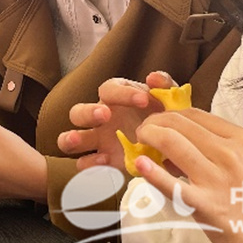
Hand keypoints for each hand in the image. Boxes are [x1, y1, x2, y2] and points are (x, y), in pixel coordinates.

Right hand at [57, 72, 172, 173]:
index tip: (144, 101)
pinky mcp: (103, 162)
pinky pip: (84, 165)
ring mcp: (97, 142)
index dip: (123, 93)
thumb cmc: (164, 116)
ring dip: (71, 138)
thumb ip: (165, 84)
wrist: (173, 145)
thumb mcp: (168, 99)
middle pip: (78, 112)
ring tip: (78, 140)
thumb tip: (153, 78)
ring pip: (69, 139)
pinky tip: (104, 163)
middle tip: (105, 115)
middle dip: (88, 112)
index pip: (109, 89)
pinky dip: (89, 165)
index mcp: (114, 97)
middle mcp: (100, 118)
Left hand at [133, 109, 242, 242]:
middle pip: (180, 124)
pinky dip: (153, 173)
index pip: (195, 114)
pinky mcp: (205, 205)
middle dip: (154, 122)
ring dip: (149, 137)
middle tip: (144, 129)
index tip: (160, 118)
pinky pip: (173, 185)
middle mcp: (228, 154)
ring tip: (141, 141)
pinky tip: (141, 165)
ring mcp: (216, 179)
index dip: (170, 112)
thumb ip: (217, 145)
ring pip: (172, 143)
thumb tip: (180, 138)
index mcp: (240, 139)